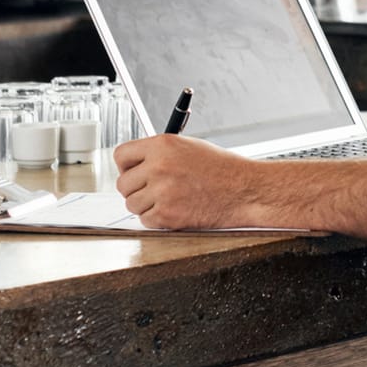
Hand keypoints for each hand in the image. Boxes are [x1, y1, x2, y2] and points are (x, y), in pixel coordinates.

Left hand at [113, 134, 258, 228]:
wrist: (245, 190)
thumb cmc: (223, 169)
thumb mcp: (190, 147)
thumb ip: (160, 154)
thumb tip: (137, 165)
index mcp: (162, 145)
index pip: (121, 155)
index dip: (126, 166)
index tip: (133, 172)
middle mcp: (158, 166)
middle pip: (123, 183)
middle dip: (136, 189)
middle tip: (153, 190)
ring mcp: (162, 192)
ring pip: (132, 204)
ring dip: (146, 205)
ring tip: (170, 200)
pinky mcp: (167, 215)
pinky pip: (146, 220)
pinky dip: (158, 219)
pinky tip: (177, 209)